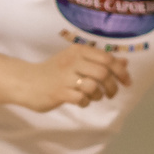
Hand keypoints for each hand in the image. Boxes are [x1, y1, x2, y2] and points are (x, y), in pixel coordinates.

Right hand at [15, 43, 129, 112]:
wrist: (26, 82)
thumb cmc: (54, 72)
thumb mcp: (77, 61)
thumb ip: (100, 61)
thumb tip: (124, 63)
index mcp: (78, 51)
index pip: (107, 58)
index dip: (121, 71)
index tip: (126, 82)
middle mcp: (72, 61)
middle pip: (103, 73)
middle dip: (112, 86)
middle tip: (110, 94)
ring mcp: (65, 77)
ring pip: (94, 86)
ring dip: (98, 95)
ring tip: (93, 97)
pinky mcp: (59, 92)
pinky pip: (81, 99)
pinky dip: (86, 102)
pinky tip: (81, 101)